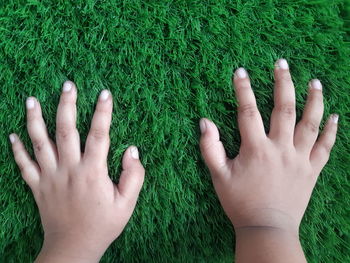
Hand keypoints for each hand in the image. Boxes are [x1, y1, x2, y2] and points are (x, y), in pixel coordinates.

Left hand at [9, 81, 144, 262]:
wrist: (73, 248)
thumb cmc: (103, 225)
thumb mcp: (127, 204)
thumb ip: (134, 176)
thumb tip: (132, 150)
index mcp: (92, 172)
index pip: (99, 135)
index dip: (103, 112)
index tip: (105, 93)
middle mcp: (69, 170)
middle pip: (65, 131)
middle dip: (66, 105)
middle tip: (67, 85)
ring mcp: (50, 177)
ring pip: (39, 143)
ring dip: (34, 119)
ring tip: (31, 99)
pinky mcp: (37, 187)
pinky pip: (23, 165)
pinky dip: (16, 150)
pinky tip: (11, 135)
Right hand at [199, 59, 337, 234]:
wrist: (267, 228)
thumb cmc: (240, 202)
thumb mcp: (218, 176)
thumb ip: (209, 148)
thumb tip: (204, 122)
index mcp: (256, 149)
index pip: (248, 111)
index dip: (243, 89)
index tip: (241, 71)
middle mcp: (280, 148)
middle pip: (284, 109)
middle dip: (283, 83)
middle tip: (282, 64)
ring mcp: (299, 158)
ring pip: (310, 124)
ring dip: (314, 100)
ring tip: (315, 82)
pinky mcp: (312, 170)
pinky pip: (325, 148)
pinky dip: (331, 131)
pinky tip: (335, 117)